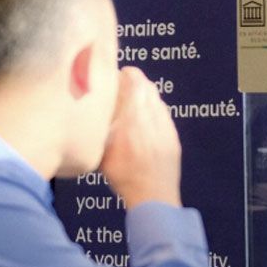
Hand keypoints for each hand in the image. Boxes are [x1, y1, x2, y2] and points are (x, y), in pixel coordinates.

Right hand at [100, 66, 181, 209]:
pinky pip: (164, 115)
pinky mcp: (173, 136)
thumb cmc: (124, 174)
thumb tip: (94, 110)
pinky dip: (154, 111)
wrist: (153, 194)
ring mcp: (166, 126)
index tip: (119, 72)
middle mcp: (153, 117)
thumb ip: (101, 125)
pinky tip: (144, 119)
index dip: (126, 74)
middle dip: (135, 83)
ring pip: (157, 100)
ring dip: (145, 96)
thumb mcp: (103, 149)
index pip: (135, 82)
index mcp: (134, 116)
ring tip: (132, 101)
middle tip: (123, 84)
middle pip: (147, 88)